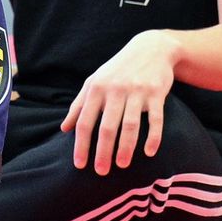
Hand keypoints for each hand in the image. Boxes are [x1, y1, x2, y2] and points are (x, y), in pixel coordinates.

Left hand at [61, 32, 177, 174]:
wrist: (151, 48)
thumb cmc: (117, 70)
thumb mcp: (94, 82)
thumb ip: (78, 105)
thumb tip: (64, 129)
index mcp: (96, 89)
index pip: (85, 121)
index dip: (81, 144)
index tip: (80, 165)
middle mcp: (115, 90)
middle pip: (107, 127)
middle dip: (103, 152)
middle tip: (101, 172)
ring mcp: (137, 92)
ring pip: (130, 125)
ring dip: (126, 148)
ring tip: (122, 165)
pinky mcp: (157, 93)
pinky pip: (155, 119)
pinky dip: (153, 137)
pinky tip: (149, 152)